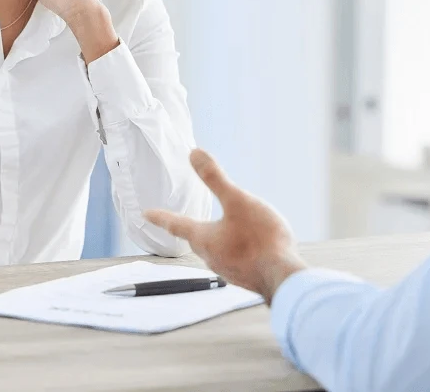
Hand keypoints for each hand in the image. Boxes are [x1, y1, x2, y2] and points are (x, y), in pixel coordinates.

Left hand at [144, 150, 306, 303]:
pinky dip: (238, 250)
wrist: (283, 276)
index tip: (146, 214)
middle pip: (197, 239)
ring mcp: (229, 270)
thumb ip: (215, 178)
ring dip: (219, 239)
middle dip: (191, 228)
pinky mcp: (246, 277)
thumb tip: (194, 153)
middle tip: (183, 222)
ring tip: (227, 230)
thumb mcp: (237, 200)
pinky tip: (251, 247)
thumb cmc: (260, 237)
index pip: (176, 224)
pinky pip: (236, 260)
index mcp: (205, 238)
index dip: (160, 216)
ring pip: (218, 251)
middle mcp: (212, 257)